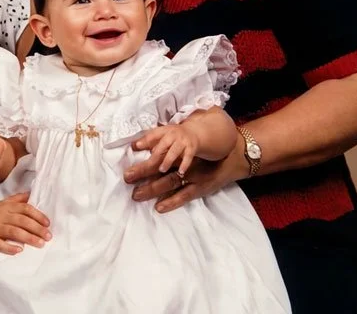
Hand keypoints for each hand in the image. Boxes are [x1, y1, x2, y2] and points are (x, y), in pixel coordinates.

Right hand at [0, 192, 51, 254]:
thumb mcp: (0, 204)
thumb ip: (15, 200)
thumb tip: (30, 194)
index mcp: (5, 207)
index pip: (24, 208)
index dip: (37, 215)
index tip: (48, 223)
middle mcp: (1, 216)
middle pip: (21, 220)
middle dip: (37, 228)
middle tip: (48, 236)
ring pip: (13, 232)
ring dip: (28, 238)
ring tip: (40, 244)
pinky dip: (9, 247)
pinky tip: (19, 251)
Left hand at [124, 133, 248, 213]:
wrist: (230, 158)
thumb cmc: (203, 152)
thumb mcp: (186, 148)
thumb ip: (169, 149)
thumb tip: (146, 149)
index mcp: (178, 153)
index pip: (156, 158)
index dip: (142, 164)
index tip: (127, 169)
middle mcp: (183, 165)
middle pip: (159, 171)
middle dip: (142, 175)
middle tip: (127, 179)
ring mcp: (192, 178)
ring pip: (168, 184)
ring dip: (152, 189)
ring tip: (136, 195)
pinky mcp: (200, 189)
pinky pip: (184, 196)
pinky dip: (171, 202)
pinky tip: (159, 208)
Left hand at [131, 123, 199, 176]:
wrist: (193, 132)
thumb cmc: (173, 136)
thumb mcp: (162, 134)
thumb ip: (150, 141)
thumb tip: (134, 146)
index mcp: (164, 131)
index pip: (153, 135)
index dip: (144, 140)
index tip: (135, 146)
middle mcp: (173, 135)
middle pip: (162, 145)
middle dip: (155, 156)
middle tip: (147, 165)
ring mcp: (182, 142)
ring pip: (174, 151)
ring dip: (167, 160)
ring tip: (162, 169)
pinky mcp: (191, 148)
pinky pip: (188, 157)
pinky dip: (184, 165)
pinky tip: (180, 172)